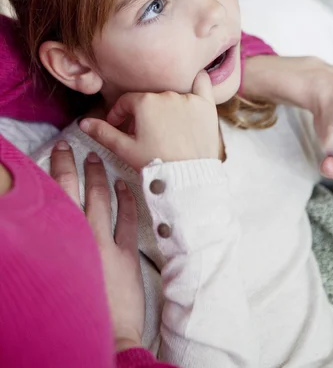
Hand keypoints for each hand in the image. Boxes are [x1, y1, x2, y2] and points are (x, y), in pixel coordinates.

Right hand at [50, 143, 144, 352]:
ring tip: (96, 160)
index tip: (56, 153)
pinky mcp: (127, 254)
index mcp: (62, 239)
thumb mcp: (59, 272)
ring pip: (102, 199)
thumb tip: (53, 223)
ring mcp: (106, 243)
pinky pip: (128, 218)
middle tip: (71, 147)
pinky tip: (124, 185)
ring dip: (99, 177)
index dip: (56, 171)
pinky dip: (126, 199)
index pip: (56, 196)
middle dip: (72, 166)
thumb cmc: (78, 308)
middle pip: (76, 191)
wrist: (107, 336)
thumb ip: (58, 244)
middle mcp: (82, 237)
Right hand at [79, 71, 218, 170]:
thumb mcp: (125, 150)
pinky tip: (192, 88)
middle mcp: (167, 94)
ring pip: (171, 96)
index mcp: (145, 102)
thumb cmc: (156, 164)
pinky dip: (197, 82)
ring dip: (165, 107)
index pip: (127, 102)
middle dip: (142, 115)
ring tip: (165, 128)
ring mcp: (188, 99)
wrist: (189, 178)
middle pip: (149, 99)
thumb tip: (83, 122)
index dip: (119, 115)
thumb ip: (103, 133)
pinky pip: (203, 83)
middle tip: (142, 134)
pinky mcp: (207, 106)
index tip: (120, 128)